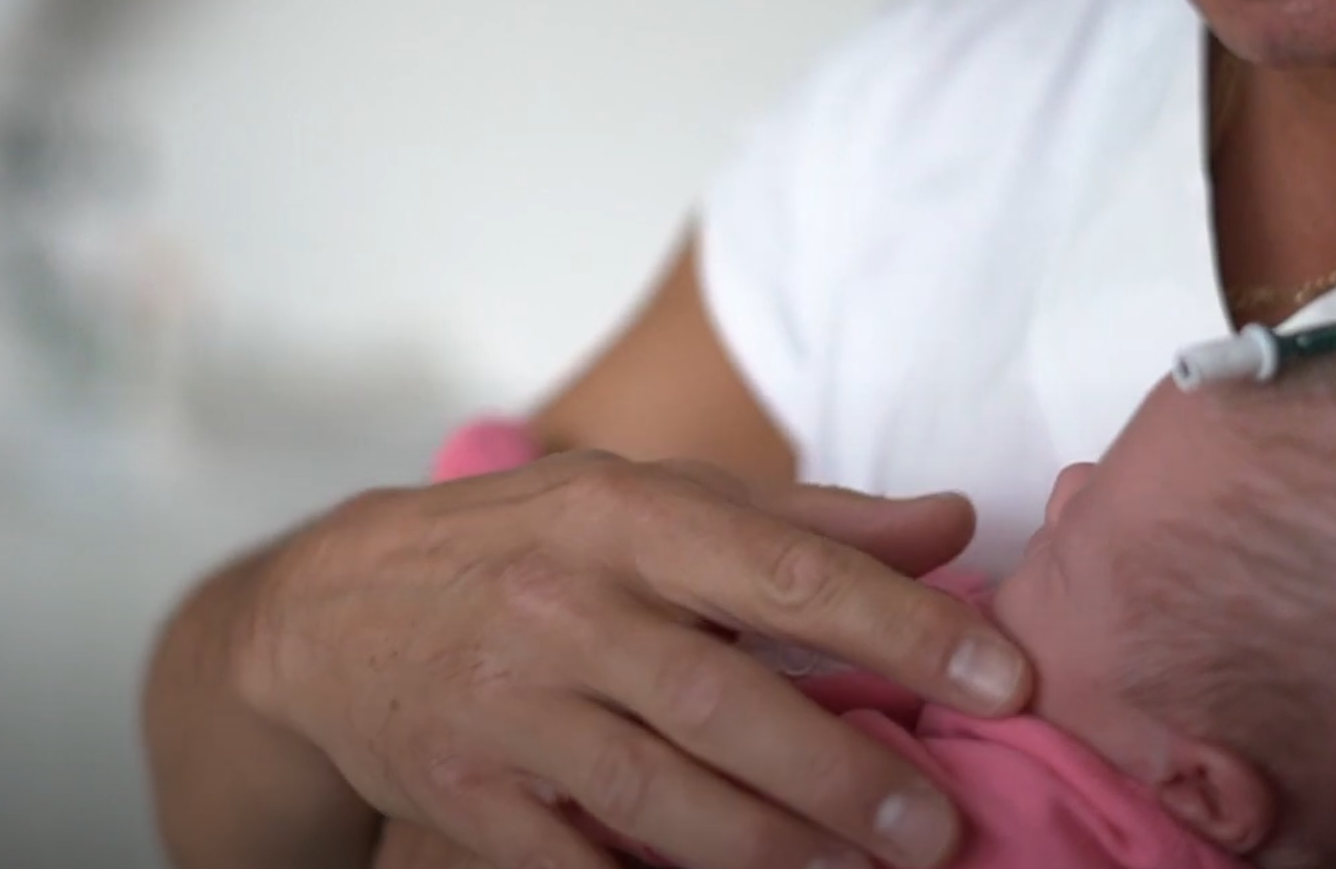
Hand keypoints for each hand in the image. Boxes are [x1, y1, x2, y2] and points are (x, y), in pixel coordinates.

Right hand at [232, 453, 1030, 868]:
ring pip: (656, 794)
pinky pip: (572, 863)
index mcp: (623, 515)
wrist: (332, 614)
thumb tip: (956, 525)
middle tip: (939, 828)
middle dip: (841, 771)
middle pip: (721, 700)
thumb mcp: (652, 502)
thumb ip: (807, 522)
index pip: (782, 569)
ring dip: (771, 848)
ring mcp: (507, 707)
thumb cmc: (525, 544)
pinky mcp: (466, 797)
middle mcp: (564, 606)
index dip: (901, 624)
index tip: (1003, 675)